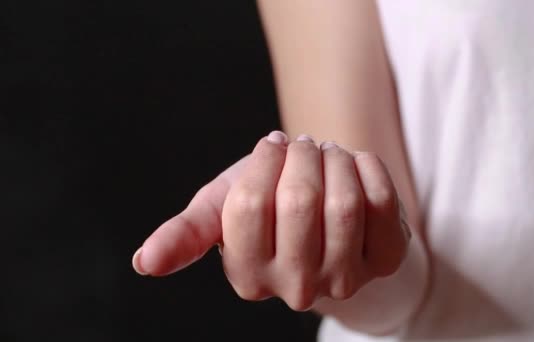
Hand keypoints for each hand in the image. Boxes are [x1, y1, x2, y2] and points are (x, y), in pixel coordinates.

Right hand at [132, 131, 410, 310]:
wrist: (328, 216)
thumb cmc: (270, 208)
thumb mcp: (223, 209)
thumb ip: (185, 234)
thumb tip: (143, 263)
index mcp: (248, 275)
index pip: (247, 204)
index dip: (263, 161)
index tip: (271, 150)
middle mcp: (296, 288)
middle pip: (298, 201)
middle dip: (300, 156)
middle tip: (303, 149)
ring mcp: (345, 278)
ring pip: (342, 202)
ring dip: (334, 160)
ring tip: (327, 157)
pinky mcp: (385, 260)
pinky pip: (381, 199)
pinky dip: (367, 166)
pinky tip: (355, 169)